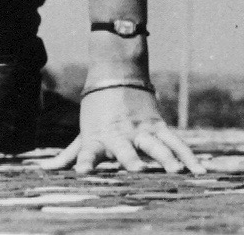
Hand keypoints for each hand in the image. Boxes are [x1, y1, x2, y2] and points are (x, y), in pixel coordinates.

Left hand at [44, 87, 202, 174]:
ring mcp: (141, 129)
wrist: (118, 71)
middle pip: (125, 148)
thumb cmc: (98, 108)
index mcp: (98, 137)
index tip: (82, 171)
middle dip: (130, 159)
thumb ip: (69, 155)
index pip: (88, 152)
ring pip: (155, 144)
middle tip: (136, 170)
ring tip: (176, 170)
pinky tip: (200, 170)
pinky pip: (176, 142)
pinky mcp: (159, 125)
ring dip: (166, 157)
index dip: (85, 162)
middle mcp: (120, 134)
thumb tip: (44, 169)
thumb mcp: (84, 131)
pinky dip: (188, 156)